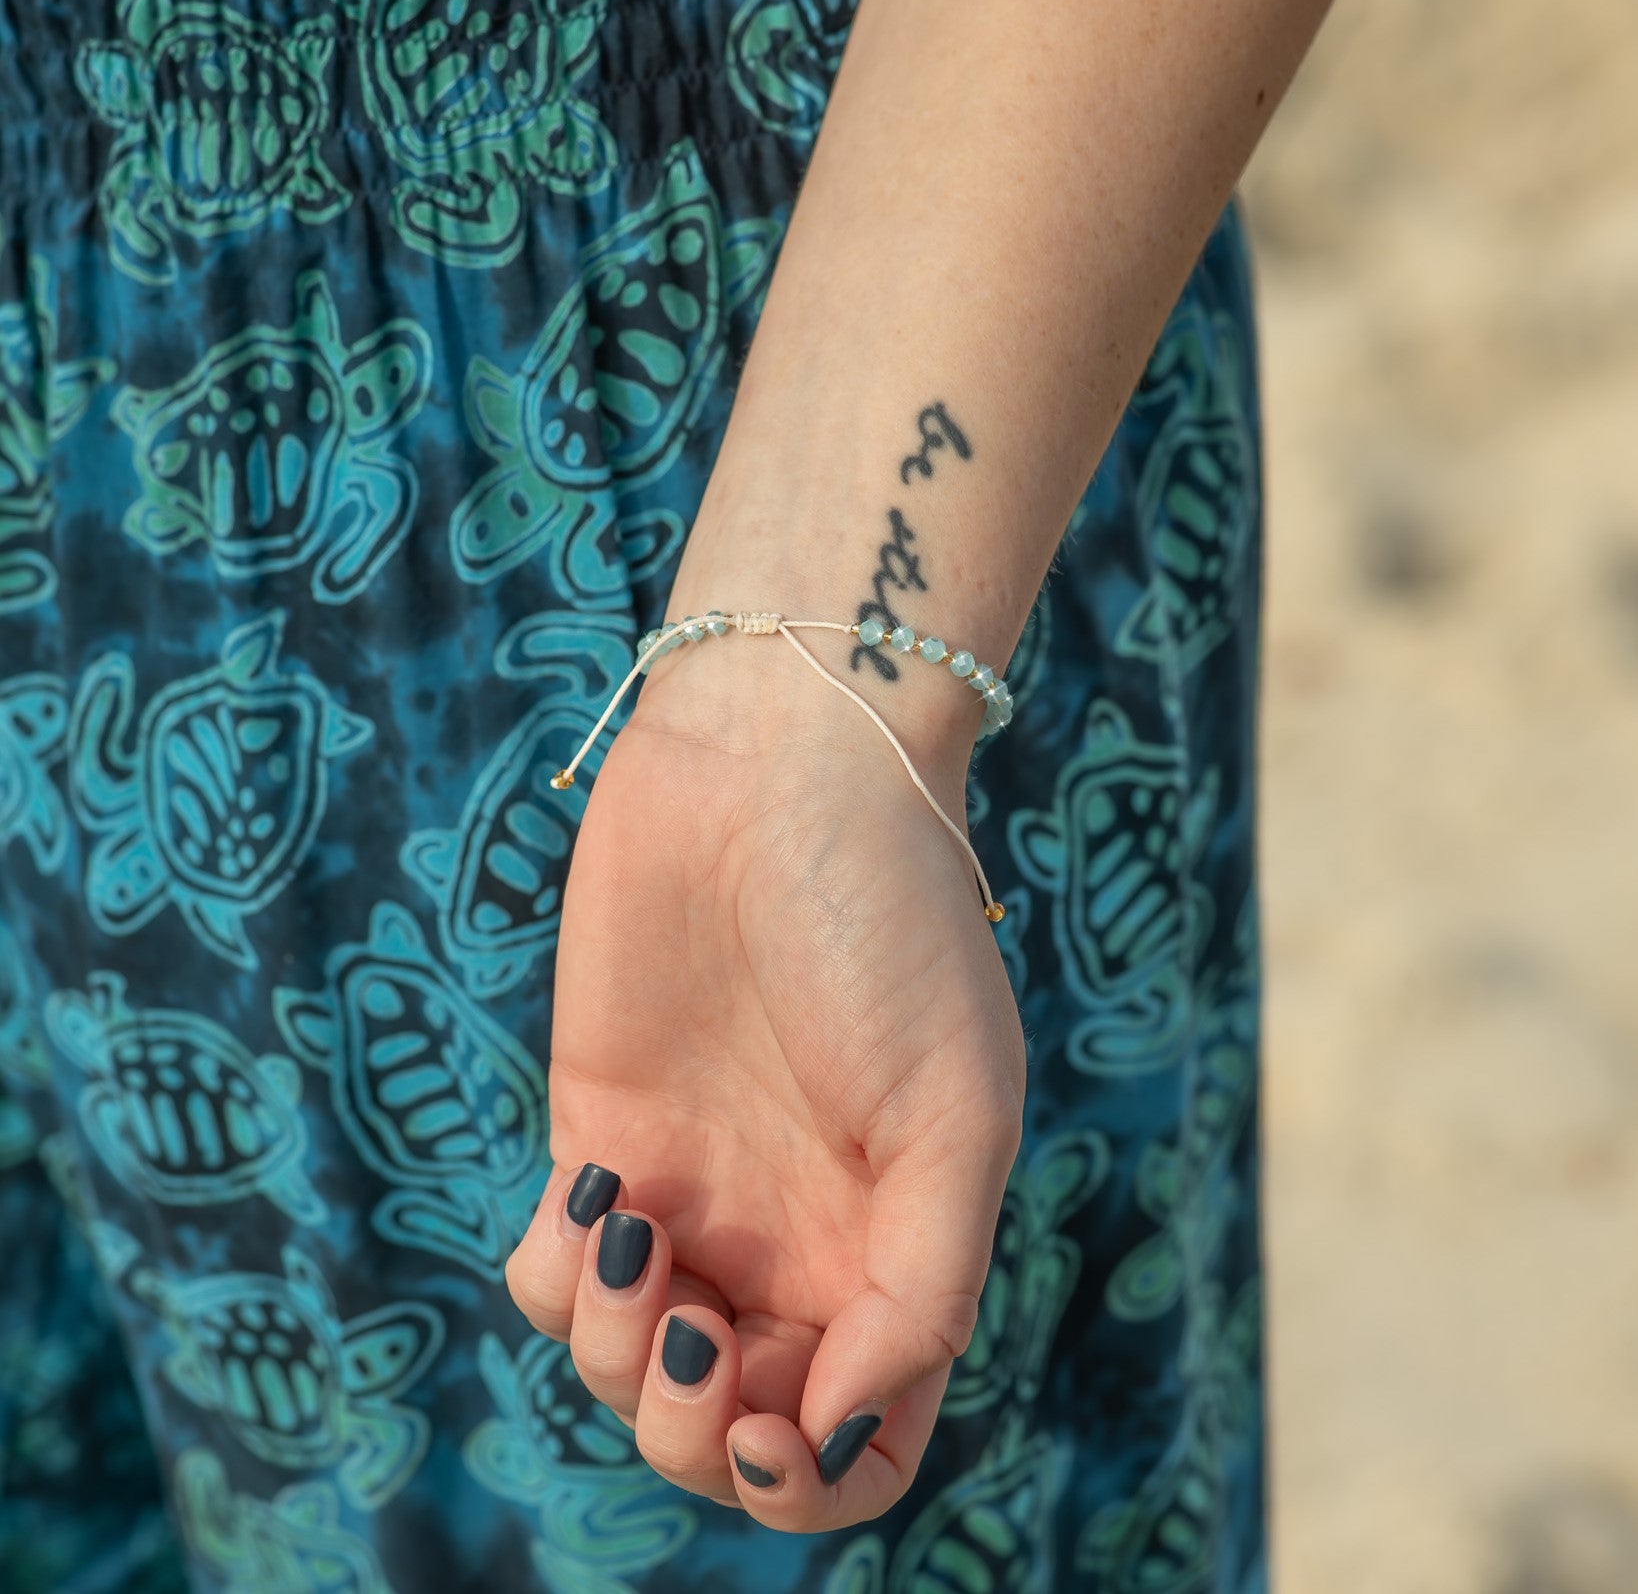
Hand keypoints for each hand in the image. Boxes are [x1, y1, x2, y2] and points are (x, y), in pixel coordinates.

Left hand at [504, 633, 1025, 1530]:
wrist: (774, 770)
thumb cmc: (885, 925)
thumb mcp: (954, 1111)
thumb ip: (918, 1288)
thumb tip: (840, 1428)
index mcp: (891, 1249)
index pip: (862, 1443)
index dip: (811, 1479)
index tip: (772, 1419)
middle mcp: (793, 1242)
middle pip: (733, 1432)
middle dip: (698, 1432)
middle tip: (691, 1330)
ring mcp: (694, 1195)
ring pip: (633, 1374)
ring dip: (618, 1357)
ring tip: (635, 1239)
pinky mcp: (603, 1137)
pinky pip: (553, 1282)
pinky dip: (556, 1281)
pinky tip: (593, 1197)